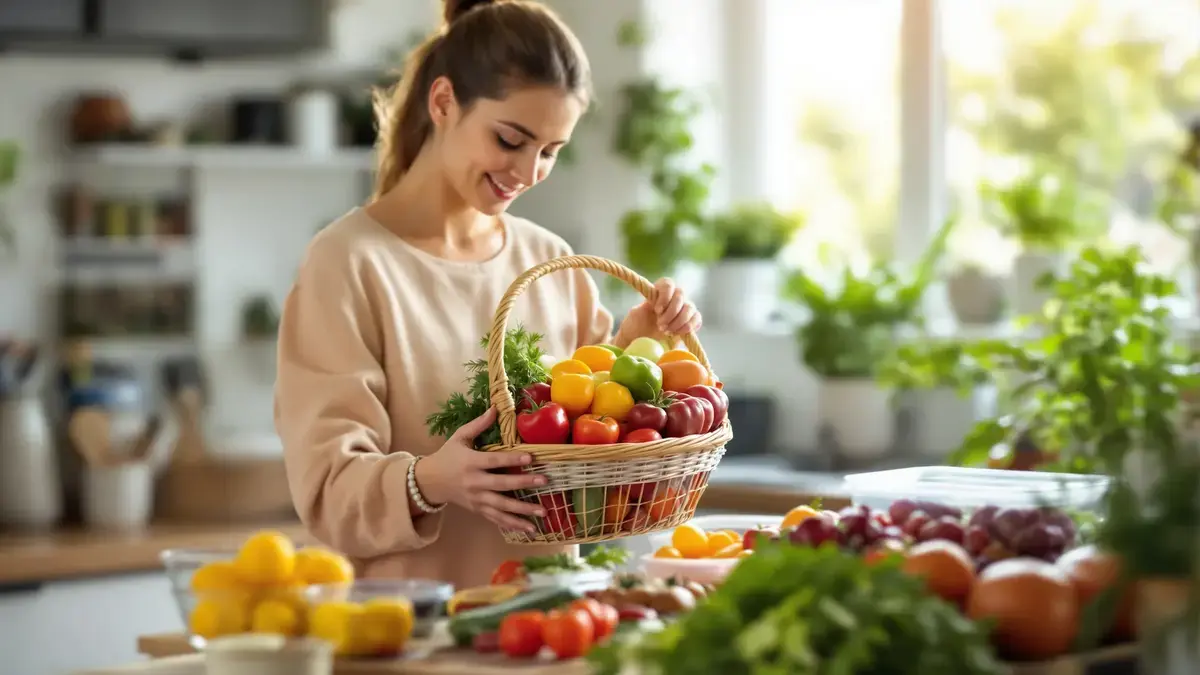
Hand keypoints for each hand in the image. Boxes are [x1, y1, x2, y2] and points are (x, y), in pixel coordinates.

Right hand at [419, 407, 546, 532]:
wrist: (429, 482)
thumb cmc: (447, 456)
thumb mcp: (459, 437)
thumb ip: (478, 424)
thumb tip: (496, 408)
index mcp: (471, 463)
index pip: (494, 461)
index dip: (512, 460)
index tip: (531, 458)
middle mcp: (474, 483)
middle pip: (502, 485)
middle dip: (524, 484)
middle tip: (544, 481)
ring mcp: (476, 499)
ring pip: (502, 507)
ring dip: (523, 511)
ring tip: (543, 512)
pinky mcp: (478, 510)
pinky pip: (497, 519)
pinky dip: (513, 525)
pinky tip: (530, 528)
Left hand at [619, 277, 702, 342]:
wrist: (644, 344)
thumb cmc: (637, 328)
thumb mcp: (635, 317)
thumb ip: (641, 308)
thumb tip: (648, 306)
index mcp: (658, 292)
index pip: (667, 284)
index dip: (665, 295)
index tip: (657, 310)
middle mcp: (673, 298)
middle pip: (680, 294)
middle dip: (671, 311)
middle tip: (660, 325)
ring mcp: (683, 308)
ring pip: (690, 307)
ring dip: (679, 321)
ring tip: (667, 332)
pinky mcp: (691, 321)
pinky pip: (697, 319)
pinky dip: (688, 326)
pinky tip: (676, 334)